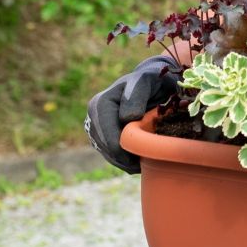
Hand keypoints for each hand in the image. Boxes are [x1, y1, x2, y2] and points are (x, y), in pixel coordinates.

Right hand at [85, 54, 180, 173]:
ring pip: (107, 154)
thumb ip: (136, 95)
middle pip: (106, 148)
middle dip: (124, 159)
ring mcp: (96, 126)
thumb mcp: (147, 81)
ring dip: (124, 161)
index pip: (108, 138)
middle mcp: (93, 116)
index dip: (125, 151)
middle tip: (144, 165)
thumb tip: (126, 117)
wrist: (152, 81)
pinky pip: (110, 154)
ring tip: (143, 162)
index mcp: (101, 104)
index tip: (143, 156)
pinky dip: (124, 159)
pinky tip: (138, 159)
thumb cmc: (152, 80)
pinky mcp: (101, 134)